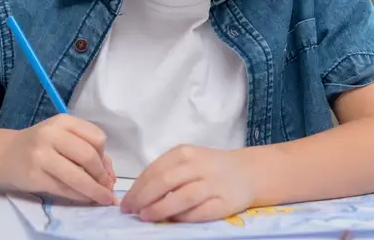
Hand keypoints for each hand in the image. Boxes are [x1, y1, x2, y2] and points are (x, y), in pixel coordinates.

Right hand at [0, 114, 116, 204]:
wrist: (5, 154)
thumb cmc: (40, 145)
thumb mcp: (62, 137)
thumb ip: (86, 149)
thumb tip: (110, 176)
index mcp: (62, 121)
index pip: (96, 137)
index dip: (105, 156)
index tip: (106, 169)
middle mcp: (51, 134)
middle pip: (88, 156)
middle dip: (102, 176)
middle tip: (108, 187)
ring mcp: (41, 155)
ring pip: (77, 176)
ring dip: (94, 191)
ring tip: (103, 198)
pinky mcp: (35, 176)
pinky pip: (64, 189)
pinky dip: (79, 196)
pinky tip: (85, 198)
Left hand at [121, 145, 255, 221]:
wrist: (247, 172)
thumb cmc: (209, 167)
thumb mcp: (186, 160)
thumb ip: (165, 173)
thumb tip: (139, 195)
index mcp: (184, 153)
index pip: (154, 171)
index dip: (137, 188)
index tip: (126, 202)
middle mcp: (198, 166)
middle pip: (164, 182)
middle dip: (143, 198)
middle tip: (130, 211)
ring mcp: (212, 184)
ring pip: (182, 197)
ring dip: (160, 209)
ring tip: (145, 217)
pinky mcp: (224, 202)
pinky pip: (200, 212)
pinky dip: (183, 217)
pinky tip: (172, 221)